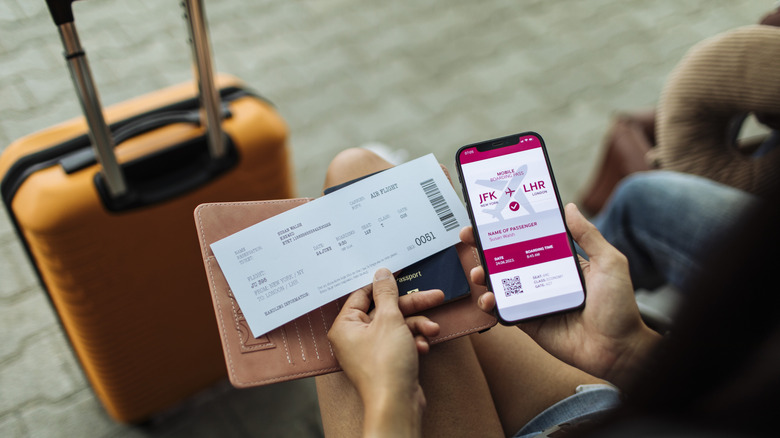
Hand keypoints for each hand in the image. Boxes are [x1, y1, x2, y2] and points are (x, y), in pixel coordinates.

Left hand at [327, 268, 442, 436]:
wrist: (397, 404)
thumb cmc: (386, 364)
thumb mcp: (389, 319)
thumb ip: (386, 294)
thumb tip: (381, 274)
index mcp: (345, 326)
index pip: (363, 295)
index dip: (383, 285)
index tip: (399, 275)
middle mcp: (355, 338)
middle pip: (385, 310)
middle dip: (412, 307)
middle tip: (435, 296)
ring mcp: (371, 351)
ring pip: (397, 327)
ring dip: (417, 326)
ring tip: (432, 330)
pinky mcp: (386, 361)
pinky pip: (401, 342)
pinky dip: (414, 342)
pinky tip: (422, 348)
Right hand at [460, 203, 659, 385]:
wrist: (618, 350)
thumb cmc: (620, 307)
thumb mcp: (609, 263)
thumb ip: (588, 236)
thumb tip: (569, 207)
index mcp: (560, 260)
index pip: (529, 238)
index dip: (509, 228)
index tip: (490, 217)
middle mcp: (543, 277)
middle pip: (507, 258)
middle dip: (484, 247)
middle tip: (469, 237)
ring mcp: (534, 299)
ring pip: (500, 283)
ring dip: (483, 275)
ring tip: (479, 273)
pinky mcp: (528, 321)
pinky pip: (504, 310)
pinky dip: (491, 304)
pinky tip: (488, 299)